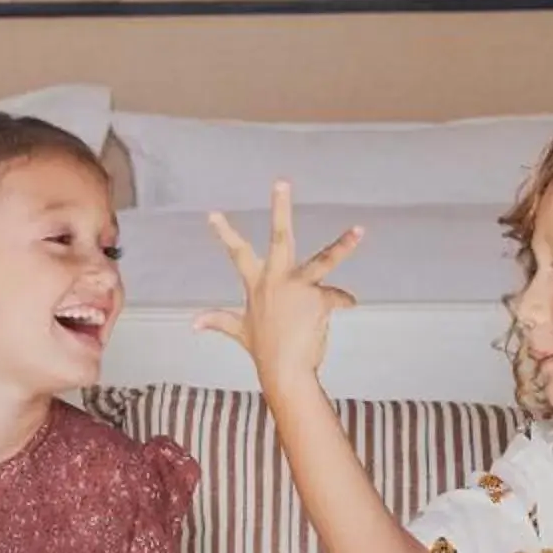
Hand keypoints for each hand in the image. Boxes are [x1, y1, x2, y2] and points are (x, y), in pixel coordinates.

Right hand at [195, 183, 360, 392]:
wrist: (284, 371)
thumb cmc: (263, 351)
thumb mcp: (239, 331)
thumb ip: (218, 321)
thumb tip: (192, 323)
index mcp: (257, 283)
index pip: (237, 252)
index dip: (224, 232)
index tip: (212, 214)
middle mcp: (277, 279)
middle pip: (280, 236)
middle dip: (280, 207)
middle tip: (281, 181)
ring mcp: (299, 288)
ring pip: (323, 261)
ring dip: (343, 246)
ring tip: (359, 230)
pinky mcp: (319, 300)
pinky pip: (337, 296)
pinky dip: (343, 300)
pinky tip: (349, 305)